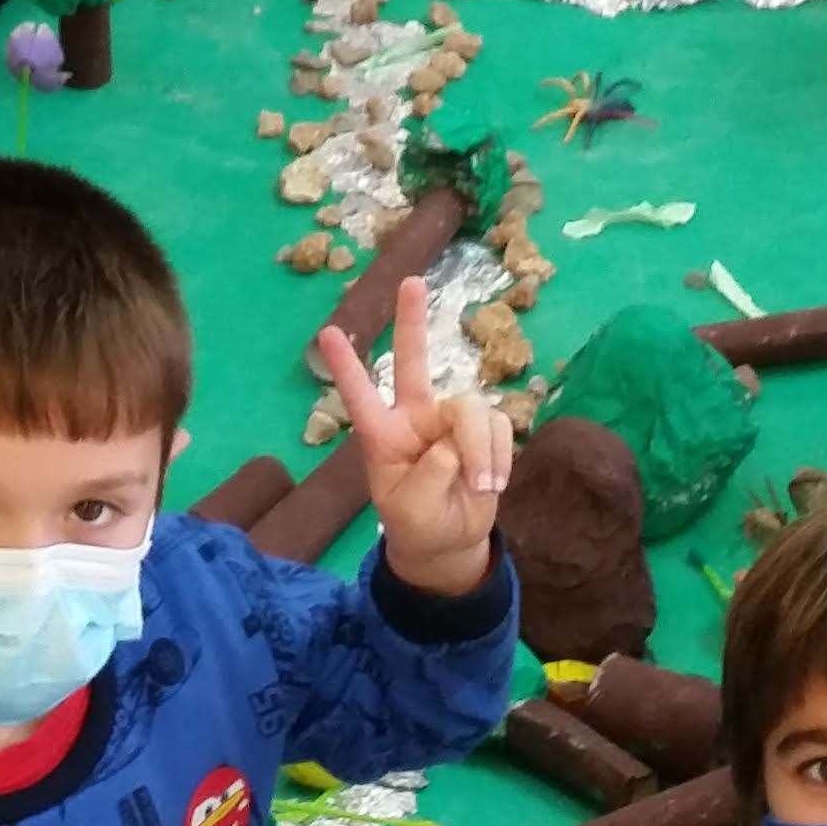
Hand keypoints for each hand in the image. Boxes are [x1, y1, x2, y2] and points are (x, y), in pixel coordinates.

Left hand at [319, 275, 513, 592]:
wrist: (451, 543)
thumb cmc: (419, 526)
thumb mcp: (412, 511)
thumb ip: (428, 477)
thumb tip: (452, 445)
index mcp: (382, 436)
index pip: (360, 396)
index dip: (345, 367)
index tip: (327, 332)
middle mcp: (414, 418)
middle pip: (412, 362)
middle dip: (411, 322)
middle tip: (411, 282)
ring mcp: (449, 421)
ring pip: (472, 410)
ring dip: (482, 451)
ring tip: (481, 487)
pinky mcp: (483, 430)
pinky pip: (498, 426)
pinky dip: (499, 455)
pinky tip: (491, 482)